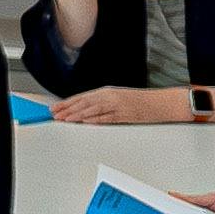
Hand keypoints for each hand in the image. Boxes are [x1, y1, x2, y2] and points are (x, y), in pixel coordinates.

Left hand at [48, 84, 187, 127]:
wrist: (159, 103)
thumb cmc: (138, 101)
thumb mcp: (116, 97)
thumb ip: (100, 102)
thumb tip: (82, 110)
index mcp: (106, 91)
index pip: (82, 97)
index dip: (68, 103)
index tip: (56, 107)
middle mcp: (110, 97)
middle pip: (84, 103)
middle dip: (68, 109)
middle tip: (55, 114)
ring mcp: (117, 106)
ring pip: (93, 110)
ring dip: (77, 115)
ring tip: (65, 119)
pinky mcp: (124, 115)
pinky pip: (106, 118)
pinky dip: (94, 120)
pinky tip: (85, 122)